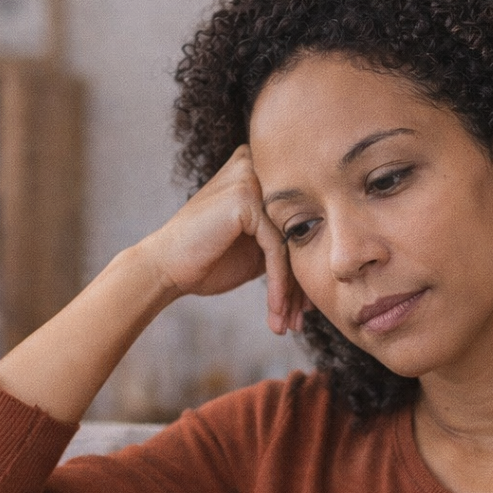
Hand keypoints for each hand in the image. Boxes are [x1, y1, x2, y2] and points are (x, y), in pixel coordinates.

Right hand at [138, 144, 311, 333]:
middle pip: (297, 233)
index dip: (302, 269)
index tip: (305, 308)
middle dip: (301, 283)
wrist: (164, 268)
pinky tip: (276, 311)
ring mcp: (250, 180)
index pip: (297, 225)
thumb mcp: (255, 249)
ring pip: (290, 244)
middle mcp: (258, 168)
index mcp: (261, 174)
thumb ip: (285, 242)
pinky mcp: (246, 199)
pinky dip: (279, 285)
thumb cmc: (206, 260)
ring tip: (288, 324)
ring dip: (291, 291)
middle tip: (299, 321)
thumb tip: (327, 257)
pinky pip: (276, 249)